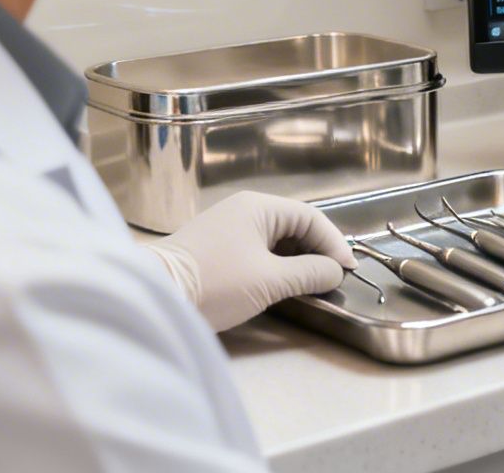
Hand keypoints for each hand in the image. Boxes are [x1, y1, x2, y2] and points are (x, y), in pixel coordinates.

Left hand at [144, 191, 354, 331]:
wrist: (155, 296)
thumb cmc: (216, 283)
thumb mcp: (270, 281)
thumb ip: (309, 273)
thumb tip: (335, 272)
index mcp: (258, 207)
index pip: (311, 218)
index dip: (334, 243)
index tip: (348, 270)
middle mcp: (243, 209)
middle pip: (293, 225)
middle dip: (316, 251)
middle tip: (332, 277)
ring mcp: (226, 227)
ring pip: (275, 238)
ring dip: (296, 259)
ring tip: (310, 282)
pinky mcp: (214, 247)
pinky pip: (257, 248)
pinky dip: (275, 263)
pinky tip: (281, 282)